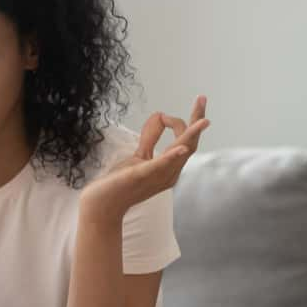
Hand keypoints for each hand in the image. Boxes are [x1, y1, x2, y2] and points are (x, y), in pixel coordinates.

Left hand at [80, 96, 209, 222]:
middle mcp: (169, 174)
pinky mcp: (141, 177)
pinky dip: (172, 156)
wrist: (102, 207)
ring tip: (203, 120)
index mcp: (169, 169)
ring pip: (180, 153)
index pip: (186, 143)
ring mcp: (157, 177)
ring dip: (191, 135)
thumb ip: (150, 139)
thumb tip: (159, 115)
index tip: (172, 110)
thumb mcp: (139, 156)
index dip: (188, 123)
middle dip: (196, 121)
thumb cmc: (120, 184)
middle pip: (189, 144)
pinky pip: (160, 166)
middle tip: (202, 99)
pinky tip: (181, 147)